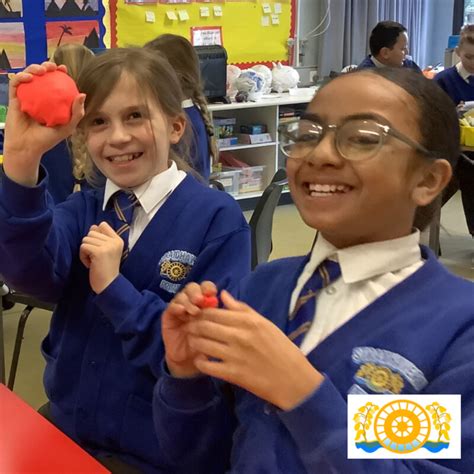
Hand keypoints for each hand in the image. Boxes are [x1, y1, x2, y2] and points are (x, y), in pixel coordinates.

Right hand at [3, 62, 84, 186]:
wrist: (27, 147)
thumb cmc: (47, 140)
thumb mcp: (67, 127)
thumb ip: (76, 113)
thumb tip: (82, 94)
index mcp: (51, 101)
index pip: (55, 83)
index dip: (60, 73)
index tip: (64, 69)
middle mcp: (39, 97)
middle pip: (42, 76)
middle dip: (47, 66)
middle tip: (52, 66)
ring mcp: (26, 96)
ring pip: (28, 76)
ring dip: (33, 68)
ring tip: (41, 70)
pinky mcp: (14, 98)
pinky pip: (16, 84)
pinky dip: (21, 77)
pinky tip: (28, 78)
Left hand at [79, 222, 122, 293]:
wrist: (109, 284)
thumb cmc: (106, 269)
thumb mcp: (107, 251)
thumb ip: (101, 238)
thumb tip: (93, 226)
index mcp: (118, 240)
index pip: (103, 225)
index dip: (96, 234)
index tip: (99, 247)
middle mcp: (114, 241)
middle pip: (91, 232)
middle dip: (89, 244)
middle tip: (95, 257)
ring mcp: (107, 246)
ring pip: (86, 239)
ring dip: (85, 251)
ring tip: (93, 261)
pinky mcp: (99, 252)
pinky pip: (83, 247)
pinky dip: (83, 256)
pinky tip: (90, 264)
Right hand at [162, 281, 217, 377]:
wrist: (191, 361)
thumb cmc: (208, 343)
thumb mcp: (219, 329)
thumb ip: (222, 312)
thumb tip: (225, 294)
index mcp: (205, 302)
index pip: (205, 287)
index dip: (208, 288)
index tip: (213, 293)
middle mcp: (191, 302)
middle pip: (192, 288)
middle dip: (196, 292)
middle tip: (200, 300)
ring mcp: (179, 308)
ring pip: (181, 296)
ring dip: (188, 301)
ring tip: (194, 311)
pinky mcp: (169, 316)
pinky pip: (171, 306)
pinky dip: (176, 306)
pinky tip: (182, 311)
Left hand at [185, 291, 323, 410]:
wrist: (293, 380)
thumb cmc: (282, 349)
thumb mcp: (266, 324)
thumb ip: (242, 309)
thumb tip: (223, 294)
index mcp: (248, 321)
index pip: (214, 312)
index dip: (201, 312)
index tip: (198, 315)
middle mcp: (239, 336)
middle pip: (204, 326)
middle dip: (193, 326)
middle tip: (191, 328)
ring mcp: (234, 356)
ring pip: (201, 344)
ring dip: (194, 342)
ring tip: (194, 342)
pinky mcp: (232, 374)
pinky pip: (206, 365)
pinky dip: (200, 361)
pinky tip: (202, 360)